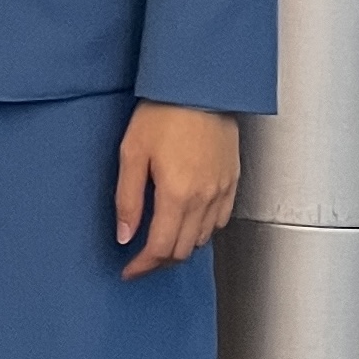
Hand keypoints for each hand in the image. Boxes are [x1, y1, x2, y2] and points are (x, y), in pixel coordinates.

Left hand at [115, 102, 238, 278]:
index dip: (143, 266)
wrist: (201, 87)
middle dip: (160, 262)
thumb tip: (125, 235)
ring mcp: (222, 191)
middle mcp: (204, 199)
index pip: (161, 248)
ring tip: (161, 242)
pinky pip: (220, 220)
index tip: (129, 271)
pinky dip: (202, 231)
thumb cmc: (163, 113)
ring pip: (203, 238)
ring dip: (181, 247)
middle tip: (141, 261)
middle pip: (184, 250)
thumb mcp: (132, 153)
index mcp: (177, 195)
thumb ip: (127, 199)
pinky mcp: (233, 180)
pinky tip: (188, 223)